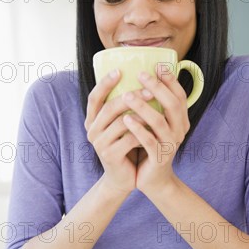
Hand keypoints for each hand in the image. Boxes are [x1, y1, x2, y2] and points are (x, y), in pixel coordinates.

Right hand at [85, 69, 151, 195]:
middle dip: (130, 96)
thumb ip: (123, 108)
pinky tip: (155, 127)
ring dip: (140, 113)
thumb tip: (138, 81)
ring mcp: (99, 144)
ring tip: (156, 107)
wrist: (123, 177)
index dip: (104, 84)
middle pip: (109, 107)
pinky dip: (143, 131)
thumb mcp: (121, 126)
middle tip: (149, 89)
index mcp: (92, 120)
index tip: (119, 70)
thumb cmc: (126, 146)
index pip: (94, 97)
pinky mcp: (110, 156)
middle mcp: (92, 131)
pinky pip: (129, 139)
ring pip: (120, 123)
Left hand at [121, 65, 189, 195]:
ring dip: (143, 107)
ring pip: (159, 122)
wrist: (153, 180)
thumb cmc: (150, 148)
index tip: (158, 65)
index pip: (180, 96)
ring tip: (126, 95)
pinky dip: (137, 129)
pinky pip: (149, 141)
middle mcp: (179, 131)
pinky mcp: (159, 158)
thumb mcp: (156, 126)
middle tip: (141, 74)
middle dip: (157, 88)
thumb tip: (145, 79)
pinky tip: (125, 119)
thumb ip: (155, 107)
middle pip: (172, 105)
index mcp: (181, 121)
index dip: (171, 80)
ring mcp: (170, 145)